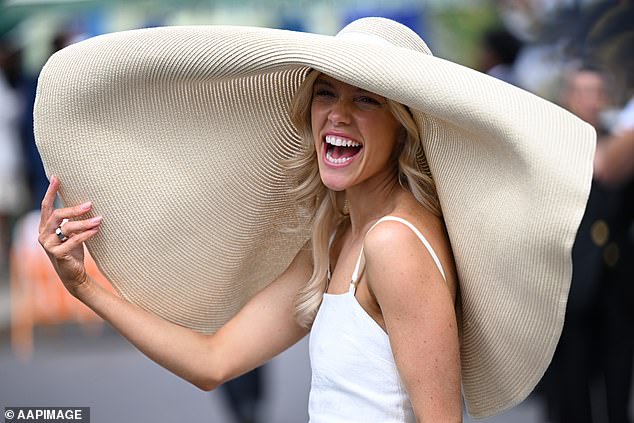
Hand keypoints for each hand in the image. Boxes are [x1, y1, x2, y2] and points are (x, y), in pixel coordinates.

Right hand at [38, 176, 102, 294]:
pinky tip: (96, 230)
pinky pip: (73, 241)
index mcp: (45, 226)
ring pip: (66, 228)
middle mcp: (43, 234)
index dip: (50, 191)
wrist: (73, 274)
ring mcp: (48, 245)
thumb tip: (86, 201)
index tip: (56, 178)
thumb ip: (72, 219)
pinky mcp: (57, 254)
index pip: (46, 206)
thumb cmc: (73, 250)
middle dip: (73, 209)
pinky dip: (86, 235)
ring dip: (85, 222)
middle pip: (56, 215)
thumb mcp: (71, 232)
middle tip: (90, 204)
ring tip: (99, 219)